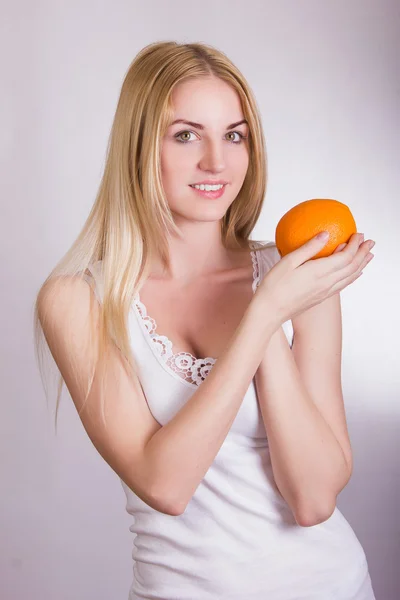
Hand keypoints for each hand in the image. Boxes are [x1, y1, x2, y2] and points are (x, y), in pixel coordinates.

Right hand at [257, 232, 374, 324]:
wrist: (270, 311)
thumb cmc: (274, 285)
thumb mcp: (288, 262)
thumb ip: (309, 248)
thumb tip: (325, 234)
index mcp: (319, 272)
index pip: (345, 256)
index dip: (355, 244)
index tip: (358, 234)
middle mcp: (326, 283)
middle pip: (352, 267)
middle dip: (363, 253)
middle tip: (370, 242)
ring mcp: (325, 292)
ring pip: (350, 277)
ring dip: (361, 265)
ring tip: (368, 255)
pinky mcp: (321, 297)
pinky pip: (343, 285)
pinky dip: (353, 276)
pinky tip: (354, 273)